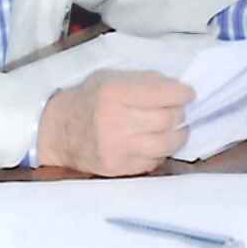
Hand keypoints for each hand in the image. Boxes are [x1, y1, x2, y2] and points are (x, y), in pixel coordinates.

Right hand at [36, 69, 192, 176]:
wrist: (58, 131)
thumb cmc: (89, 99)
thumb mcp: (112, 78)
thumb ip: (144, 81)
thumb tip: (177, 89)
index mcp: (115, 93)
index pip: (163, 94)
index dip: (183, 93)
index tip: (188, 93)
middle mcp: (116, 122)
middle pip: (168, 119)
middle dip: (180, 112)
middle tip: (180, 109)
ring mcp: (118, 149)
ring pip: (166, 143)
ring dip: (177, 134)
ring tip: (175, 127)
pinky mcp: (119, 169)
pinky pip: (154, 161)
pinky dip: (161, 151)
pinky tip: (155, 142)